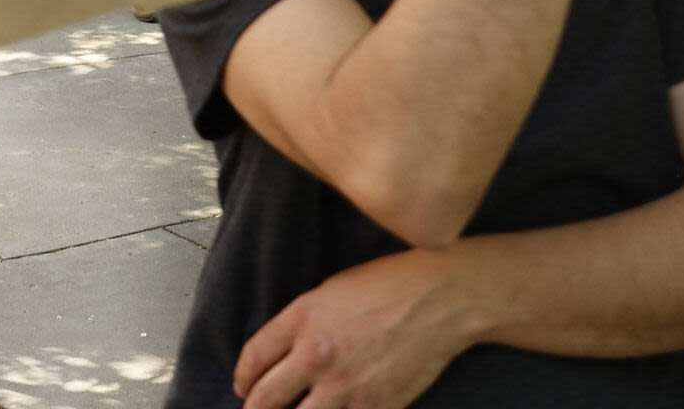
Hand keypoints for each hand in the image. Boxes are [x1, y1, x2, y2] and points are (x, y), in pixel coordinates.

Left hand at [235, 249, 476, 408]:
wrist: (440, 298)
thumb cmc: (388, 286)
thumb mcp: (332, 291)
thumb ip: (301, 323)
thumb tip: (281, 353)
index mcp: (302, 318)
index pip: (253, 359)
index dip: (242, 379)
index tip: (243, 387)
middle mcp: (316, 354)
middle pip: (264, 399)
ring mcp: (345, 385)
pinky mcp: (373, 406)